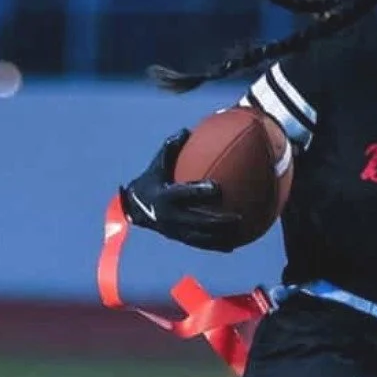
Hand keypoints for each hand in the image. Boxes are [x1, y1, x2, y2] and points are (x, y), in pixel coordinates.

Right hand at [120, 129, 244, 251]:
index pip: (184, 194)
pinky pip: (199, 244)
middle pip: (197, 221)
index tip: (218, 187)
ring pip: (200, 237)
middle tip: (238, 217)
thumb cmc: (152, 180)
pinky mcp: (178, 239)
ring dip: (220, 237)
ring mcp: (174, 230)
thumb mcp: (158, 164)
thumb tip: (187, 130)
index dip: (200, 191)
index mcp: (165, 196)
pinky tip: (233, 245)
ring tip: (241, 232)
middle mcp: (169, 216)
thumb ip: (171, 148)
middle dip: (218, 221)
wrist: (135, 207)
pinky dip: (215, 246)